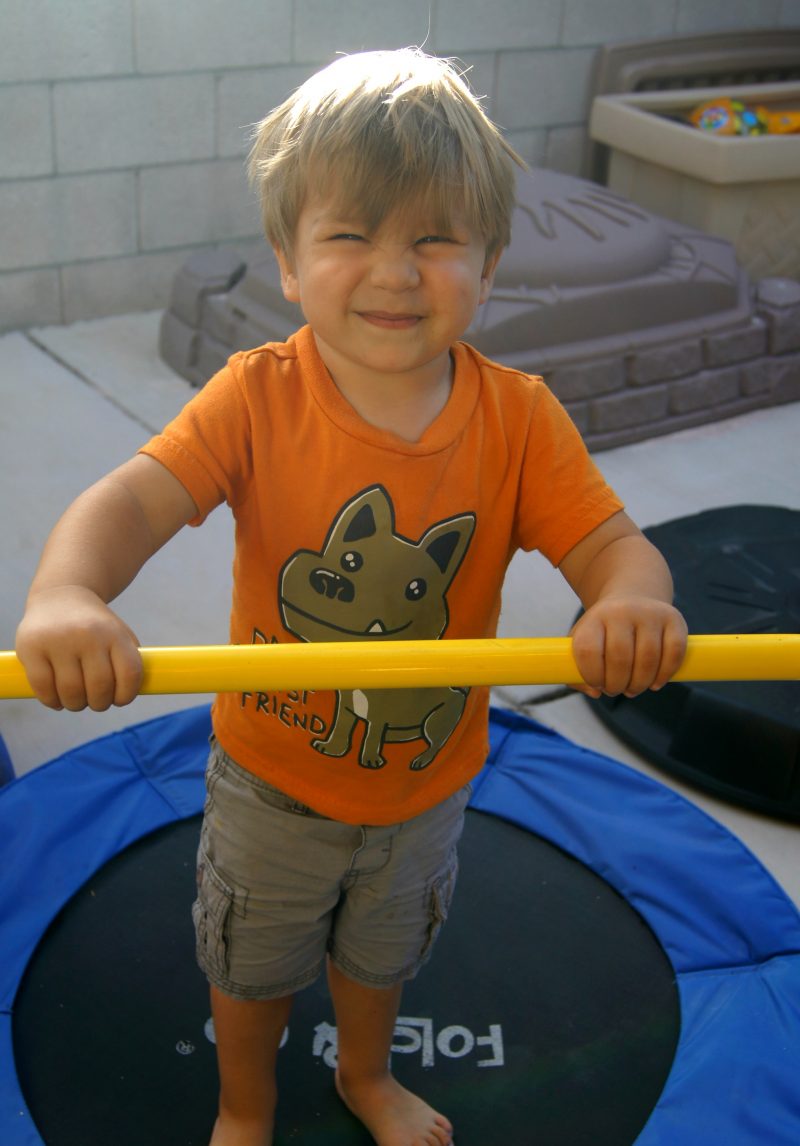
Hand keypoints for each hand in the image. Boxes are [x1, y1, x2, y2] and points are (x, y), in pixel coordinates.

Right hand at [15, 586, 142, 710]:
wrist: (60, 597)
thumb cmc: (95, 626)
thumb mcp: (118, 634)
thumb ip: (129, 661)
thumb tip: (129, 694)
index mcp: (114, 633)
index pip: (129, 674)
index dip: (127, 695)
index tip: (119, 700)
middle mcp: (88, 635)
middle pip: (99, 688)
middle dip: (99, 703)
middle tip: (95, 702)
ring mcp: (58, 640)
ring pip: (71, 691)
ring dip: (76, 704)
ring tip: (76, 701)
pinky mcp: (31, 647)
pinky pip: (43, 687)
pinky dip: (51, 701)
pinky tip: (56, 699)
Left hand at [569, 596, 686, 698]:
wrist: (632, 597)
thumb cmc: (604, 630)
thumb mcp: (582, 642)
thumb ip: (576, 672)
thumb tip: (595, 692)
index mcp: (594, 617)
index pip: (588, 650)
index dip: (591, 676)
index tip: (596, 684)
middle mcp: (622, 611)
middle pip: (620, 658)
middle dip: (617, 685)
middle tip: (616, 690)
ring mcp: (650, 613)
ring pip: (648, 659)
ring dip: (640, 684)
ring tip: (633, 688)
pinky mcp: (674, 619)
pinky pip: (674, 653)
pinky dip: (665, 674)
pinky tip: (655, 683)